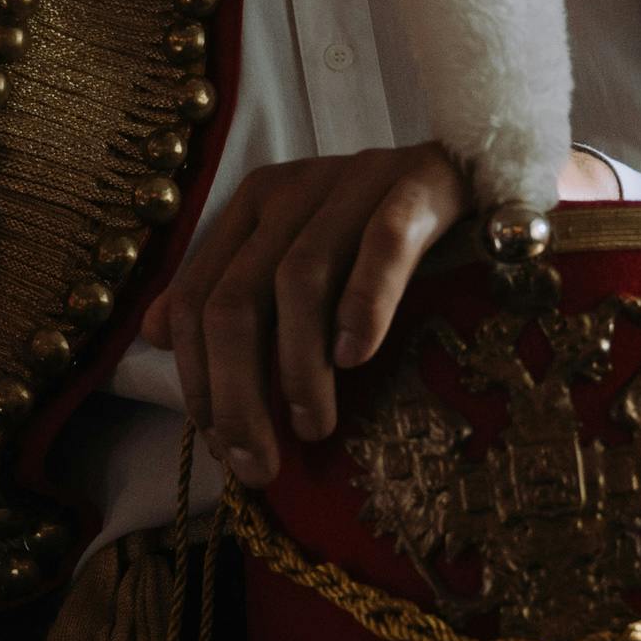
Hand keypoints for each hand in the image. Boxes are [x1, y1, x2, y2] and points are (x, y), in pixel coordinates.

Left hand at [139, 142, 621, 488]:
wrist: (486, 176)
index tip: (219, 447)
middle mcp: (294, 187)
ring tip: (314, 429)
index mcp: (254, 205)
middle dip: (236, 393)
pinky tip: (357, 359)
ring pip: (298, 279)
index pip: (198, 297)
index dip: (198, 379)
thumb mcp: (299, 263)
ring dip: (298, 367)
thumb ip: (230, 292)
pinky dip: (361, 304)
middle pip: (237, 298)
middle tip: (258, 464)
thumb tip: (153, 333)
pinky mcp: (418, 186)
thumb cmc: (385, 238)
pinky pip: (381, 246)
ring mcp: (355, 182)